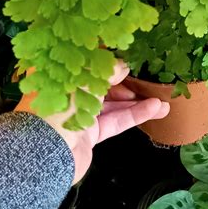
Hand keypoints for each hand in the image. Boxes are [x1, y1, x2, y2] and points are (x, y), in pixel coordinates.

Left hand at [15, 61, 169, 183]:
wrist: (44, 156)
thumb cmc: (60, 105)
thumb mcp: (85, 79)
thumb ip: (107, 70)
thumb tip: (124, 65)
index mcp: (60, 74)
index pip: (87, 61)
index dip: (108, 57)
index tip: (131, 53)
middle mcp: (69, 92)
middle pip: (102, 82)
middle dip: (128, 80)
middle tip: (150, 76)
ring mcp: (79, 115)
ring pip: (113, 103)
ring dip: (138, 100)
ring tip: (164, 97)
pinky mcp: (90, 135)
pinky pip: (116, 120)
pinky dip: (135, 114)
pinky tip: (157, 109)